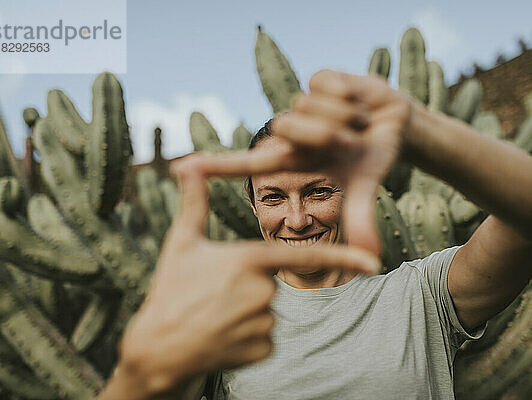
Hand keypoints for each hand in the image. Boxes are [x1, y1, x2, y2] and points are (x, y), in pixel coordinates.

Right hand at [104, 159, 379, 398]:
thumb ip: (194, 202)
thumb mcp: (182, 242)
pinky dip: (249, 335)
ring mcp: (264, 324)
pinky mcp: (263, 350)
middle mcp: (263, 292)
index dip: (341, 256)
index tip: (373, 261)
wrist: (158, 349)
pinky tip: (223, 335)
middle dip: (249, 286)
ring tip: (215, 315)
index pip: (301, 256)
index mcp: (248, 261)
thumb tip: (186, 164)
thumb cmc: (170, 290)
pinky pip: (267, 336)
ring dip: (248, 311)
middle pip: (273, 282)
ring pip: (270, 311)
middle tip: (215, 294)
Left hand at [188, 70, 413, 254]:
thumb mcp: (364, 187)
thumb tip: (372, 261)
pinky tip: (356, 99)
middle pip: (287, 127)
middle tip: (350, 140)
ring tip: (356, 122)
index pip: (247, 163)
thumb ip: (360, 219)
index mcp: (293, 158)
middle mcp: (291, 131)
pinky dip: (350, 96)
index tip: (180, 169)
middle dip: (327, 134)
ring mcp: (302, 104)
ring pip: (308, 107)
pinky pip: (326, 86)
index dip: (216, 167)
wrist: (396, 122)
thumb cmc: (370, 156)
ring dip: (343, 118)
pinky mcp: (318, 77)